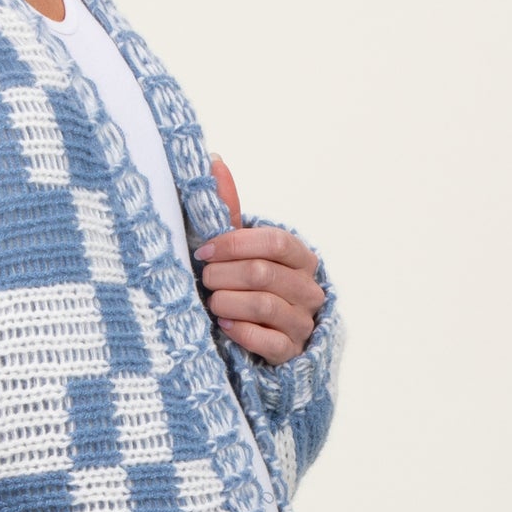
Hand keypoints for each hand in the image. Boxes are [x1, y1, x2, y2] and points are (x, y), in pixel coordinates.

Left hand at [195, 155, 324, 363]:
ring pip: (264, 306)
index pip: (274, 242)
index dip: (235, 244)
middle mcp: (308, 288)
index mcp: (300, 256)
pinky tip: (224, 325)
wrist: (263, 332)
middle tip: (204, 278)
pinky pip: (268, 341)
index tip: (204, 250)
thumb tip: (213, 159)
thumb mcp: (238, 246)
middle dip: (223, 274)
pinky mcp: (292, 351)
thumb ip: (228, 208)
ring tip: (211, 301)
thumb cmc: (245, 282)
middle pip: (263, 274)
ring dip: (227, 301)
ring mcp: (303, 321)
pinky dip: (241, 331)